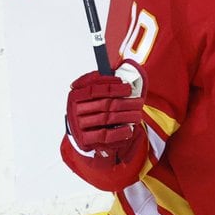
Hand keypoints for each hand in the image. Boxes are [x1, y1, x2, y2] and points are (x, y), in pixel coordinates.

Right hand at [60, 66, 146, 190]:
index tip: (128, 88)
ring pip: (107, 118)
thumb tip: (118, 75)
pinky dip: (118, 132)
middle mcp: (74, 109)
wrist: (77, 132)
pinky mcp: (84, 139)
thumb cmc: (87, 109)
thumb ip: (99, 83)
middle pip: (105, 103)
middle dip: (125, 102)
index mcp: (75, 94)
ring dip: (126, 116)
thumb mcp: (88, 94)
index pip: (95, 88)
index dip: (113, 86)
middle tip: (139, 102)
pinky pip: (104, 135)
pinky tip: (128, 129)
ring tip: (138, 115)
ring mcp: (78, 125)